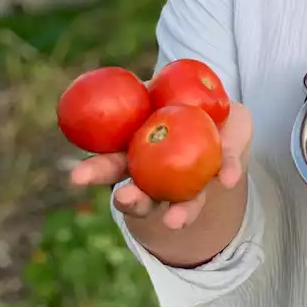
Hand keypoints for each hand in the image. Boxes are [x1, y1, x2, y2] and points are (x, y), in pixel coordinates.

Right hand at [68, 102, 252, 230]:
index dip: (93, 171)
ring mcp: (189, 181)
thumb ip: (152, 89)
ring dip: (178, 212)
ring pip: (179, 202)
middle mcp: (158, 176)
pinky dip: (228, 173)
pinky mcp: (222, 173)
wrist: (224, 112)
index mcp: (135, 152)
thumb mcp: (166, 87)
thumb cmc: (176, 99)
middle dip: (129, 201)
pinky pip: (225, 173)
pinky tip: (229, 178)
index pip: (109, 166)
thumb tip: (133, 92)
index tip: (77, 176)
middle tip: (124, 198)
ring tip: (175, 220)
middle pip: (139, 194)